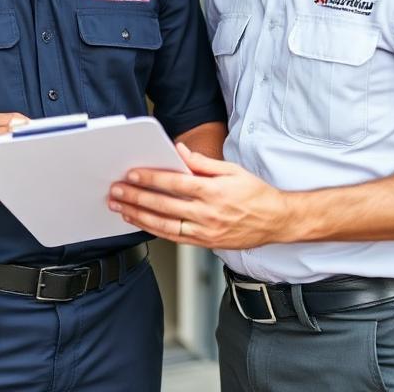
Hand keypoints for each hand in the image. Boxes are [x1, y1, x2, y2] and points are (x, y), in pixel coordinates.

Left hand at [108, 143, 290, 248]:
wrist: (276, 221)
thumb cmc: (256, 193)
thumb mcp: (233, 170)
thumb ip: (203, 162)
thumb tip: (180, 151)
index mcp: (214, 191)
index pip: (175, 184)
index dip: (151, 179)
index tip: (132, 174)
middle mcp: (208, 213)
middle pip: (164, 205)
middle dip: (136, 197)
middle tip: (117, 191)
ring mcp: (205, 231)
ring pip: (164, 225)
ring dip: (139, 216)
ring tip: (121, 208)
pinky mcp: (205, 243)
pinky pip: (174, 238)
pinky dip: (154, 230)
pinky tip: (141, 223)